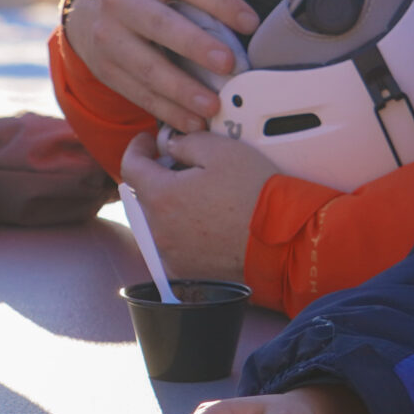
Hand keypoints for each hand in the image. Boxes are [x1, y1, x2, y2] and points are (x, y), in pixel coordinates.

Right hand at [63, 0, 260, 133]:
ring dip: (182, 91)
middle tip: (229, 65)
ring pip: (147, 67)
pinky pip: (138, 93)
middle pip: (161, 24)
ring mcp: (108, 37)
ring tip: (213, 106)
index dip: (221, 1)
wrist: (85, 4)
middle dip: (197, 47)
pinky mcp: (105, 69)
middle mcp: (119, 0)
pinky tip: (192, 122)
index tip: (251, 23)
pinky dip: (167, 111)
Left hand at [122, 129, 278, 281]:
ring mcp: (171, 255)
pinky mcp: (186, 272)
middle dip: (156, 176)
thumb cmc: (254, 194)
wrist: (283, 241)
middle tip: (181, 166)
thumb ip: (185, 143)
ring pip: (157, 222)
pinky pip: (172, 246)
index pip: (130, 166)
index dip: (137, 148)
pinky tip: (205, 224)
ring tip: (198, 196)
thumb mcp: (222, 151)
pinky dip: (180, 232)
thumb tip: (169, 146)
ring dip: (168, 206)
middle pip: (144, 195)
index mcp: (161, 196)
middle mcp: (159, 230)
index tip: (148, 141)